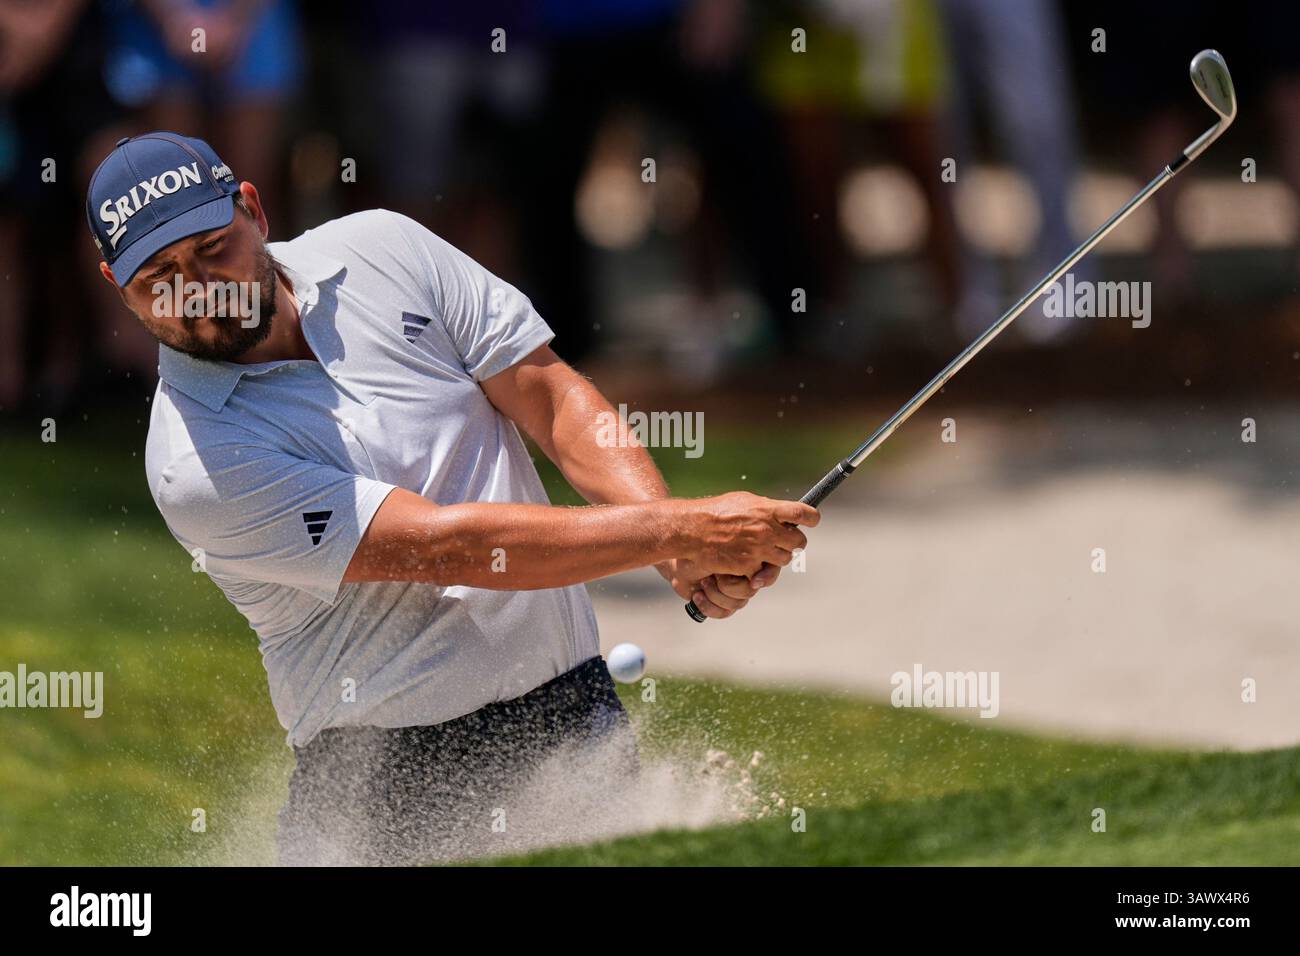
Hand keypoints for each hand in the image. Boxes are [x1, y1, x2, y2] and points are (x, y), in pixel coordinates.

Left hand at [656, 557, 782, 619]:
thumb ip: (739, 549)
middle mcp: (747, 575)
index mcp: (753, 558)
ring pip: (738, 603)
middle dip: (729, 586)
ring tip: (703, 582)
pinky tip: (697, 596)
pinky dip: (708, 605)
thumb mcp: (718, 543)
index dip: (766, 577)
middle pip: (751, 591)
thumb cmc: (698, 545)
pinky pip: (724, 613)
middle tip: (714, 575)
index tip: (753, 581)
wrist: (678, 558)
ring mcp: (736, 592)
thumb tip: (755, 567)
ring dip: (716, 594)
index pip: (770, 571)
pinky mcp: (723, 604)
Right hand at [684, 491, 817, 577]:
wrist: (693, 531)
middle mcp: (768, 530)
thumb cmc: (716, 512)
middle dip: (795, 542)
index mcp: (768, 510)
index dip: (812, 518)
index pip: (803, 514)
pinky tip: (746, 560)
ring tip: (764, 551)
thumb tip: (780, 512)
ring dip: (777, 557)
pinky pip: (763, 570)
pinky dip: (757, 568)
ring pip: (784, 559)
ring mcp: (760, 550)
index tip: (813, 521)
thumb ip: (766, 508)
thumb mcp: (744, 501)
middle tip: (788, 540)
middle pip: (799, 541)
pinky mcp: (750, 567)